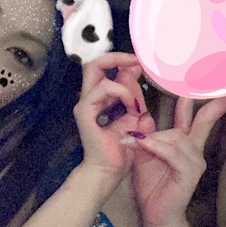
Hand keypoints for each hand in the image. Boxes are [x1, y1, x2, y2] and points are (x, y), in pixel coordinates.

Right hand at [73, 53, 153, 181]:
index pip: (106, 68)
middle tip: (136, 60)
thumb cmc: (123, 146)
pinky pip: (103, 88)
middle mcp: (90, 96)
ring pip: (96, 69)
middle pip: (94, 62)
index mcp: (101, 97)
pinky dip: (121, 92)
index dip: (123, 60)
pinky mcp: (84, 110)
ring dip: (123, 81)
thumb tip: (135, 71)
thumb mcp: (135, 115)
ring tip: (135, 100)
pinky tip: (131, 106)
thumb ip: (134, 95)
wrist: (111, 170)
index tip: (141, 62)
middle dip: (117, 56)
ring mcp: (85, 102)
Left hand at [130, 93, 225, 226]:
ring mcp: (195, 160)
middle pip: (205, 118)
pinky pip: (173, 153)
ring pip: (178, 136)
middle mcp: (195, 148)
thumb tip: (141, 112)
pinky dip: (157, 147)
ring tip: (136, 142)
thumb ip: (145, 133)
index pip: (197, 113)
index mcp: (185, 141)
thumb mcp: (143, 154)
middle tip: (224, 85)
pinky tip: (143, 146)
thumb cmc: (151, 186)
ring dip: (156, 137)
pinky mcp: (190, 173)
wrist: (154, 216)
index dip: (202, 95)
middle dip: (216, 101)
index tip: (209, 76)